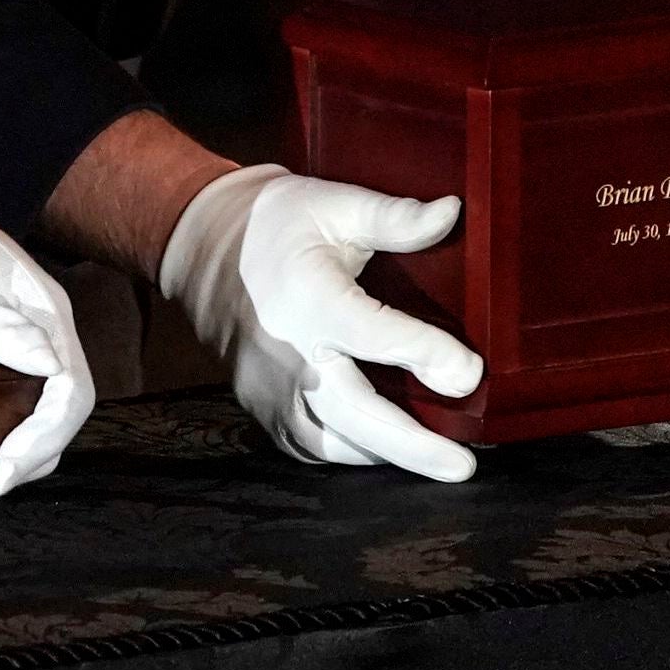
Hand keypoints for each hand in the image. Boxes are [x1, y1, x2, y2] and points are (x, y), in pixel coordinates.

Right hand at [158, 166, 481, 482]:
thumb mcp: (335, 204)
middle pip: (354, 413)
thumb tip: (451, 213)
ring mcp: (267, 383)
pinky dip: (347, 452)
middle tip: (461, 465)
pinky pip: (305, 442)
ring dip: (383, 455)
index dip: (428, 356)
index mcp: (309, 295)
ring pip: (330, 441)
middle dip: (412, 446)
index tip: (469, 374)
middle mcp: (286, 349)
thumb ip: (394, 217)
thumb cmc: (274, 221)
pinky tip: (383, 450)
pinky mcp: (257, 401)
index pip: (375, 335)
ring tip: (434, 461)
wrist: (200, 242)